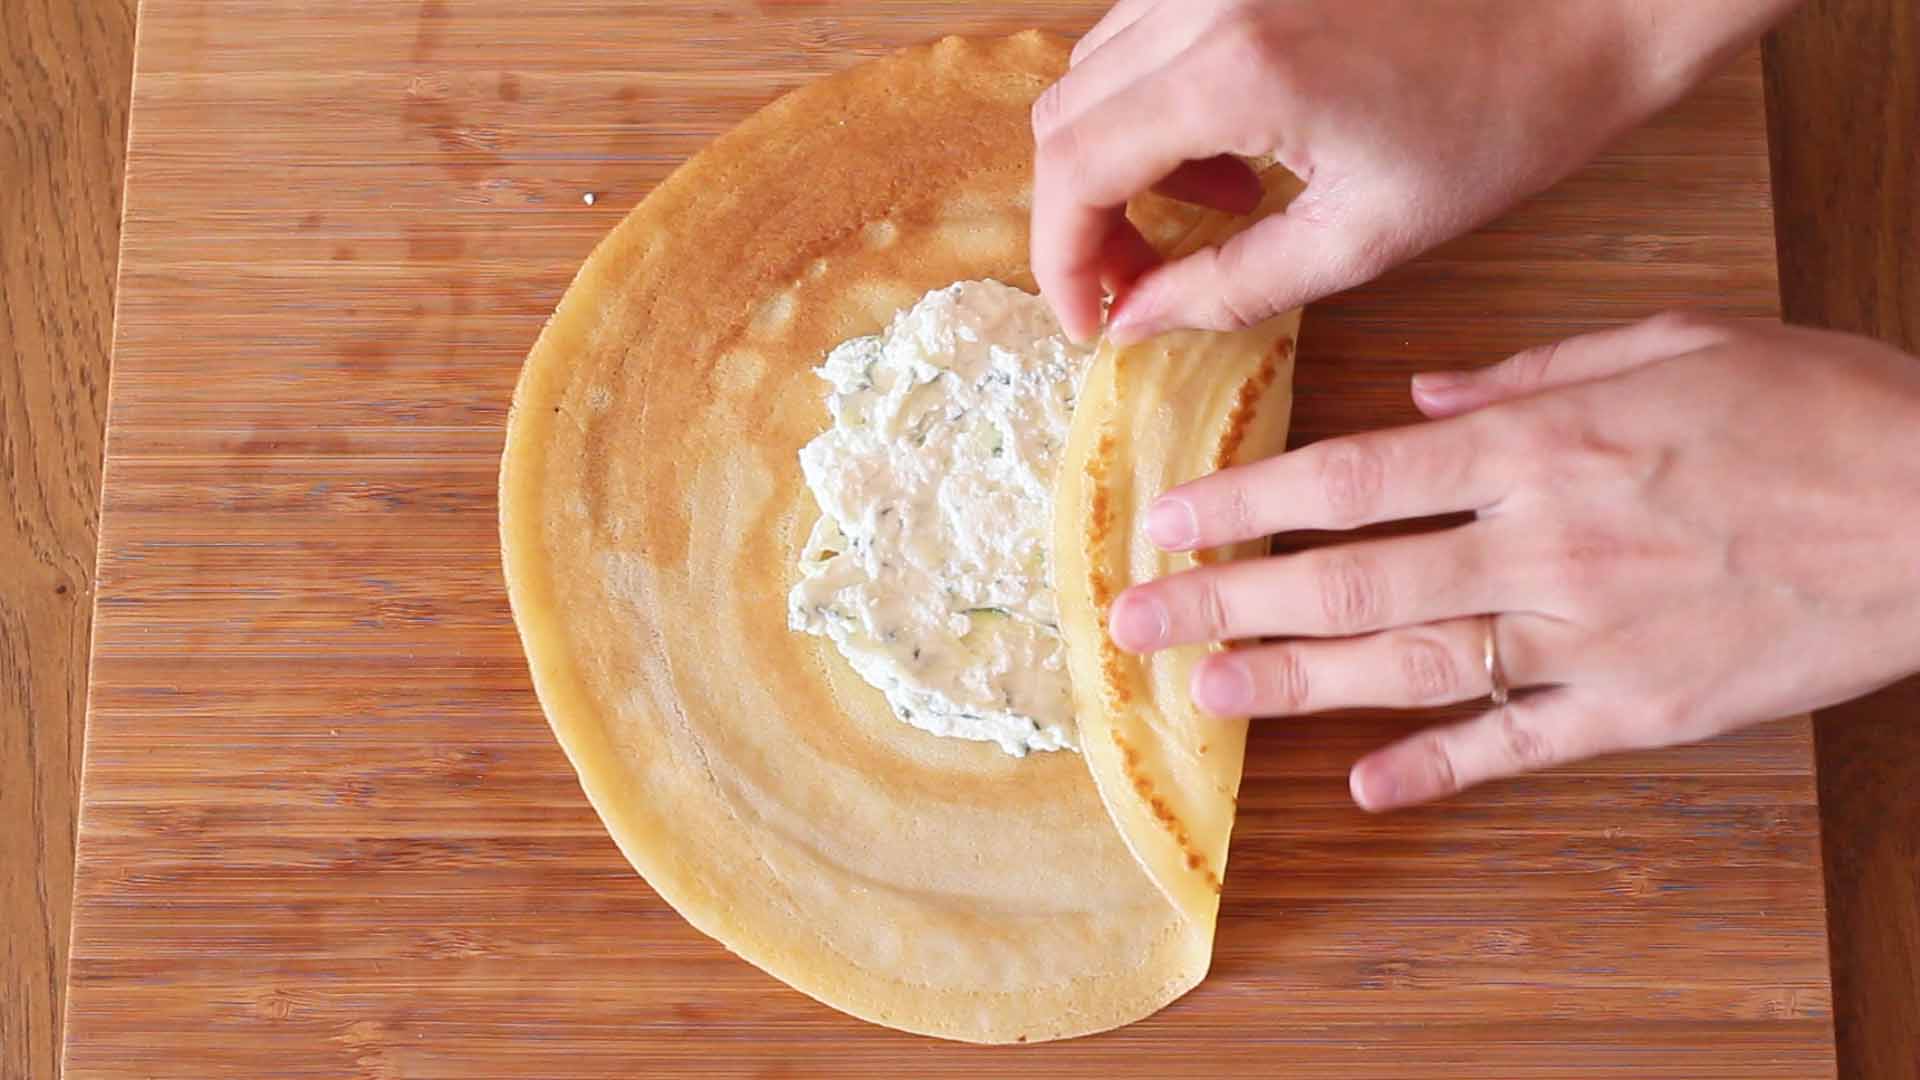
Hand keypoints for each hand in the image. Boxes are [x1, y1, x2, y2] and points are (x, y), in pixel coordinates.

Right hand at [1031, 0, 1798, 342]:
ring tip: (1210, 210)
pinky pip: (1142, 32)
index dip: (1064, 259)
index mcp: (1233, 71)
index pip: (1076, 170)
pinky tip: (1230, 143)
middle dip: (1083, 216)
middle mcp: (1206, 0)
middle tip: (1139, 281)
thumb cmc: (1499, 122)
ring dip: (1117, 158)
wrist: (1584, 7)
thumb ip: (1229, 288)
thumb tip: (1137, 322)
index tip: (1094, 319)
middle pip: (1065, 118)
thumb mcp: (1363, 239)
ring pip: (1095, 72)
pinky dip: (1152, 103)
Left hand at [1105, 314, 1919, 809]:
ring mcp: (1590, 633)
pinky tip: (1368, 788)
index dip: (1249, 504)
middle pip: (1352, 580)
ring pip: (1413, 665)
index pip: (1353, 480)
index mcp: (1542, 446)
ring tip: (1208, 696)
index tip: (1172, 520)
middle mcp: (1545, 542)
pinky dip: (1442, 767)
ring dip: (1299, 684)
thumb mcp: (1671, 344)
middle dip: (1231, 600)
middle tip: (1136, 622)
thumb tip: (1415, 404)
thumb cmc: (1817, 408)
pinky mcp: (1642, 707)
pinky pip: (1520, 745)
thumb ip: (1528, 375)